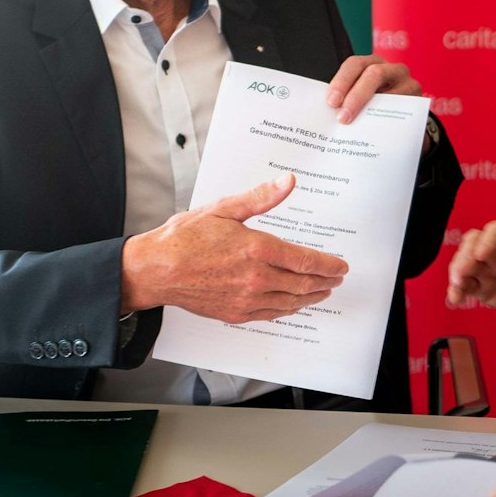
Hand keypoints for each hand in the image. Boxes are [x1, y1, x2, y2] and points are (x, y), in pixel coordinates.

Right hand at [119, 174, 348, 321]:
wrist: (154, 269)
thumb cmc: (184, 238)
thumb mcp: (224, 209)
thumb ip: (260, 198)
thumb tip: (288, 182)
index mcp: (257, 249)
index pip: (305, 261)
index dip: (328, 264)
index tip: (340, 266)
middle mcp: (256, 277)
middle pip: (302, 283)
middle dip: (324, 281)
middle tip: (336, 279)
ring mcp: (245, 299)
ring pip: (289, 302)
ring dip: (311, 297)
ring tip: (323, 292)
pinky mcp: (234, 313)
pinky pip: (270, 314)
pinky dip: (287, 310)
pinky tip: (293, 305)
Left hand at [326, 54, 421, 123]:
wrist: (401, 121)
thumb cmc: (375, 106)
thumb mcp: (362, 96)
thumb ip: (347, 100)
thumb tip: (327, 116)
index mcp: (372, 63)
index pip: (355, 64)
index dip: (342, 81)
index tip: (331, 102)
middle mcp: (391, 69)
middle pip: (374, 74)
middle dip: (356, 96)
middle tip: (343, 118)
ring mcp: (408, 83)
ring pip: (391, 93)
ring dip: (373, 111)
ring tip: (358, 126)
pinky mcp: (418, 102)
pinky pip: (403, 111)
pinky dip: (388, 122)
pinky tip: (376, 133)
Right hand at [446, 221, 495, 326]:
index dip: (488, 239)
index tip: (482, 254)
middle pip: (474, 242)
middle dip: (465, 254)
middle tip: (464, 271)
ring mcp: (488, 270)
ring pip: (464, 262)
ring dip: (457, 271)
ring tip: (458, 286)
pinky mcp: (482, 288)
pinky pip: (464, 285)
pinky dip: (456, 290)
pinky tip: (455, 300)